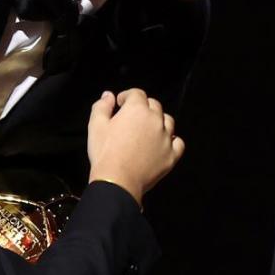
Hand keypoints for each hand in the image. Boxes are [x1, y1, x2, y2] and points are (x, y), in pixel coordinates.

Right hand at [85, 89, 185, 204]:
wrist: (117, 181)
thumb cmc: (105, 153)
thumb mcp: (96, 126)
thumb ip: (102, 106)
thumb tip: (108, 95)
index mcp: (137, 109)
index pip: (137, 93)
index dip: (127, 96)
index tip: (120, 104)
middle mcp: (155, 120)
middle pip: (154, 105)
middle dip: (143, 107)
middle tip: (132, 118)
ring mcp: (166, 138)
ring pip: (168, 121)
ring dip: (159, 121)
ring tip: (147, 130)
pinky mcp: (171, 155)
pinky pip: (178, 142)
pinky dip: (172, 140)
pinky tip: (162, 143)